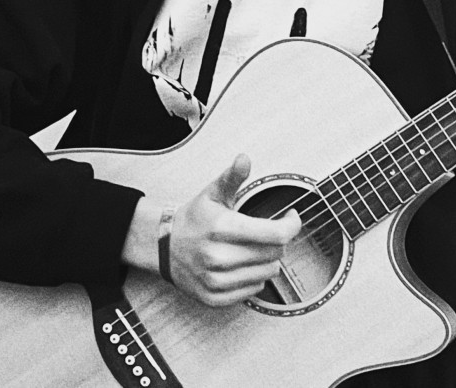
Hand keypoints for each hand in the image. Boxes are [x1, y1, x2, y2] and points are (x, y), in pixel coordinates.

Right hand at [169, 154, 300, 306]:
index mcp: (222, 228)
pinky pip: (254, 290)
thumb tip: (244, 159)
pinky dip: (254, 277)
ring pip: (268, 273)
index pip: (275, 234)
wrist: (164, 246)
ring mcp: (216, 280)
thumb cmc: (194, 218)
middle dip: (278, 240)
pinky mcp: (215, 297)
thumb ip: (232, 176)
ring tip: (253, 247)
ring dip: (267, 259)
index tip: (291, 217)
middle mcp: (219, 257)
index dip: (291, 225)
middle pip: (275, 254)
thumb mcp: (213, 192)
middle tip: (268, 231)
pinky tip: (243, 264)